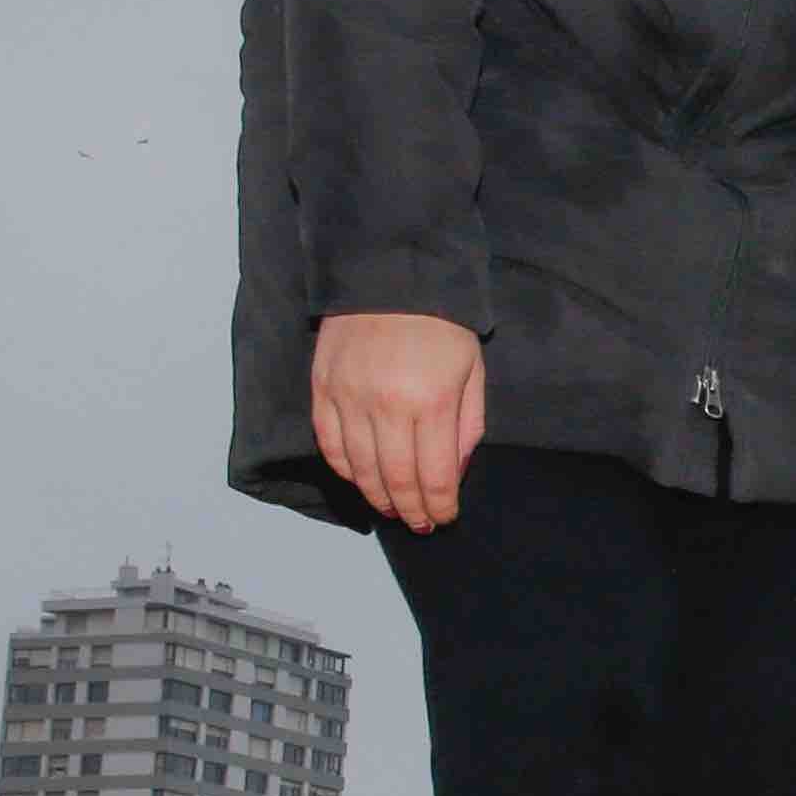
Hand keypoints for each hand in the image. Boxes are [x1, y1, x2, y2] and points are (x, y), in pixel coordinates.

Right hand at [311, 312, 485, 530]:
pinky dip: (344, 469)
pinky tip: (360, 479)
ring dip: (376, 497)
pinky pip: (329, 443)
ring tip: (391, 509)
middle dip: (409, 510)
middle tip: (419, 524)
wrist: (391, 272)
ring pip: (359, 469)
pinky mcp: (323, 387)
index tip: (444, 517)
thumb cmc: (441, 323)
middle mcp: (386, 405)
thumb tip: (452, 475)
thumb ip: (466, 427)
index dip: (439, 506)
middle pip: (394, 480)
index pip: (433, 476)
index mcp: (431, 401)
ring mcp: (349, 397)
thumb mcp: (472, 372)